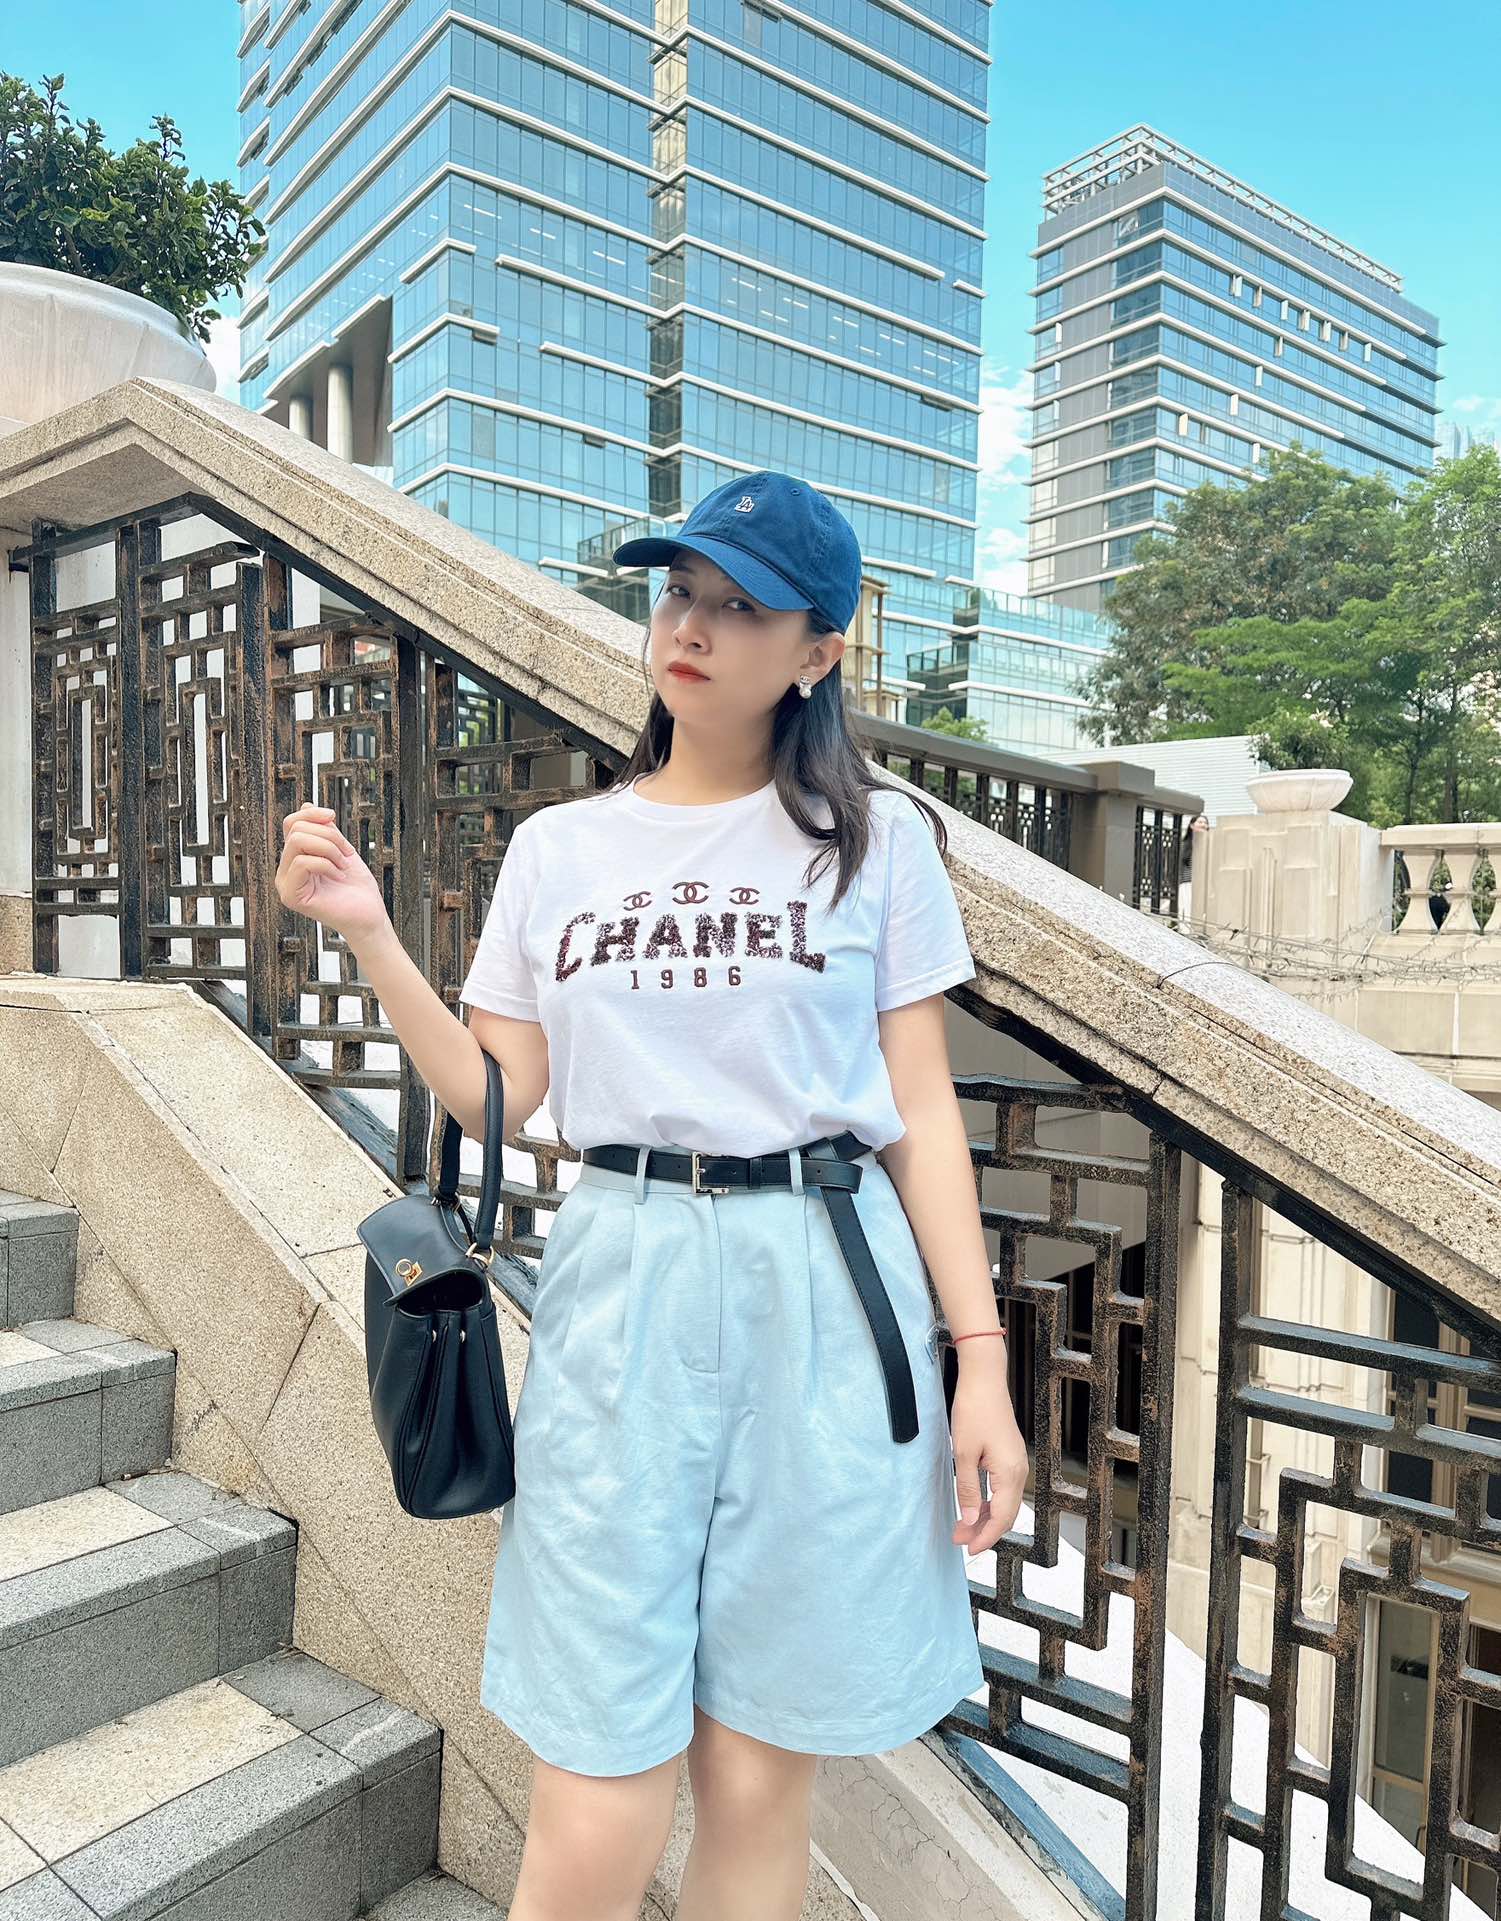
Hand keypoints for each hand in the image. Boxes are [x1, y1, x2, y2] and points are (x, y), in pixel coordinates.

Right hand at [275, 803, 389, 945]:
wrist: (369, 914)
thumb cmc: (357, 886)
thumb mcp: (340, 848)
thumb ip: (324, 830)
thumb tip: (307, 805)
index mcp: (294, 859)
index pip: (291, 824)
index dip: (312, 814)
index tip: (333, 817)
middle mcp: (284, 871)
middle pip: (295, 830)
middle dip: (328, 835)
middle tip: (346, 853)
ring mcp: (285, 884)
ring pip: (297, 842)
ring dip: (329, 848)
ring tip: (343, 864)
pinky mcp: (291, 896)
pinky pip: (302, 862)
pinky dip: (326, 864)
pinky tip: (338, 876)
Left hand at [948, 1357, 1028, 1553]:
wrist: (984, 1380)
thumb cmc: (973, 1411)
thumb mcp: (962, 1454)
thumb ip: (966, 1490)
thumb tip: (969, 1520)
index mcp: (1010, 1473)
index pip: (1000, 1518)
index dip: (985, 1537)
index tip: (968, 1549)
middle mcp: (1019, 1471)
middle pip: (1006, 1514)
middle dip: (984, 1531)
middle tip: (959, 1540)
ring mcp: (1017, 1464)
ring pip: (1005, 1503)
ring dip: (985, 1517)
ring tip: (962, 1526)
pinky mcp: (1011, 1457)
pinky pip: (1003, 1489)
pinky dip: (989, 1502)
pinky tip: (973, 1505)